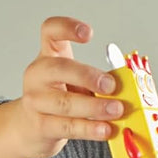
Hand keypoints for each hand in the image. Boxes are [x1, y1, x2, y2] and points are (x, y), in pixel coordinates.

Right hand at [15, 16, 124, 157]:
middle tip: (111, 86)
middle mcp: (37, 75)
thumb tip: (126, 87)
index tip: (89, 34)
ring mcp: (35, 101)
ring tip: (116, 110)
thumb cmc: (58, 100)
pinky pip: (67, 127)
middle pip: (59, 68)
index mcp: (48, 56)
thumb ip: (97, 81)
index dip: (67, 28)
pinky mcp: (40, 125)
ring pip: (65, 103)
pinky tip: (105, 129)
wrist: (31, 128)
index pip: (50, 31)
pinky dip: (89, 129)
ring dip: (94, 107)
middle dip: (87, 76)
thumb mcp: (75, 82)